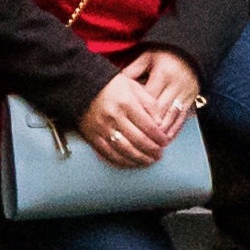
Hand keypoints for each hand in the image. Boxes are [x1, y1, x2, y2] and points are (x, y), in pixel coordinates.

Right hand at [79, 51, 195, 162]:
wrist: (84, 88)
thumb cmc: (114, 86)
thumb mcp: (135, 87)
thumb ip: (149, 104)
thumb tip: (161, 124)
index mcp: (127, 103)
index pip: (148, 125)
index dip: (159, 137)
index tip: (165, 142)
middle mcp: (114, 117)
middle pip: (137, 140)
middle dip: (151, 150)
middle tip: (159, 155)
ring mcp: (102, 128)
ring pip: (124, 150)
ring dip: (139, 159)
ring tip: (149, 161)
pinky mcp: (92, 137)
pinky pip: (108, 154)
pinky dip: (121, 161)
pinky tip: (130, 163)